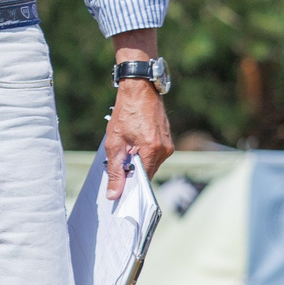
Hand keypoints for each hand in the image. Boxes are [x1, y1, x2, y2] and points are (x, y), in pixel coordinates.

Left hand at [105, 81, 173, 197]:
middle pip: (148, 174)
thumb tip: (114, 194)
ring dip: (137, 163)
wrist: (140, 90)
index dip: (131, 188)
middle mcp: (165, 150)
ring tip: (125, 151)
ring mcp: (168, 145)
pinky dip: (143, 155)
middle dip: (133, 174)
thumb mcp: (114, 143)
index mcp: (153, 151)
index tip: (119, 193)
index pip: (144, 181)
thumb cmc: (126, 113)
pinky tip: (132, 146)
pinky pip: (154, 156)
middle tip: (117, 169)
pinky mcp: (167, 141)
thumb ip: (115, 171)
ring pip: (151, 165)